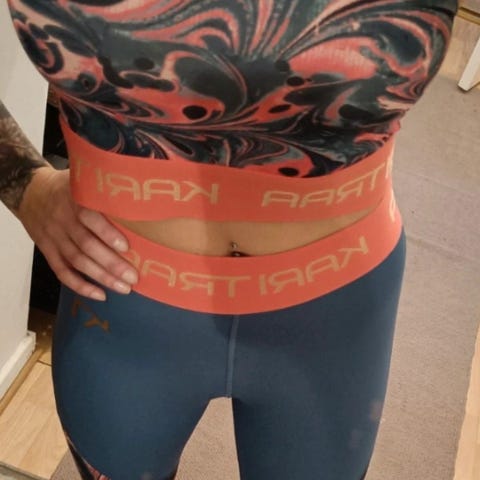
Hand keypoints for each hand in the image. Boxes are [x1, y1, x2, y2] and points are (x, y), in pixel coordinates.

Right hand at [17, 167, 137, 300]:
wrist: (30, 192)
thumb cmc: (68, 188)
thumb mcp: (82, 179)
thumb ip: (104, 188)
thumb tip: (140, 196)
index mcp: (73, 200)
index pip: (89, 217)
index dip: (106, 233)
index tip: (126, 247)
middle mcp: (62, 220)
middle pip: (85, 245)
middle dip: (110, 263)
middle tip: (133, 277)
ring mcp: (53, 237)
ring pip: (76, 261)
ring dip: (101, 277)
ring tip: (123, 288)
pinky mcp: (47, 251)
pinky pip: (62, 272)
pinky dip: (80, 285)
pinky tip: (100, 294)